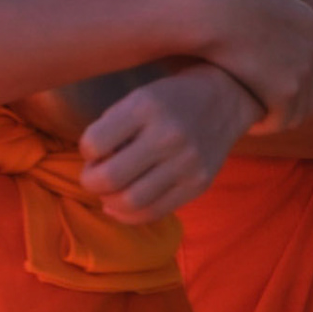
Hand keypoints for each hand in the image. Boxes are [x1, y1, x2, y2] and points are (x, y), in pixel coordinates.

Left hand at [79, 64, 259, 223]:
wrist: (226, 98)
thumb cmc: (170, 98)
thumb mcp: (138, 97)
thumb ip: (111, 128)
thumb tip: (93, 169)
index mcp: (146, 107)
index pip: (93, 144)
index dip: (86, 150)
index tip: (96, 148)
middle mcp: (169, 135)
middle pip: (110, 178)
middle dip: (91, 182)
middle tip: (95, 176)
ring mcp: (187, 163)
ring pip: (130, 202)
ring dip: (109, 200)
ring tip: (110, 191)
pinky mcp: (199, 184)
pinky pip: (154, 213)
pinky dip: (129, 214)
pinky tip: (123, 204)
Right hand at [185, 0, 312, 133]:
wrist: (209, 8)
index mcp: (312, 22)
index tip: (291, 87)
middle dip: (299, 103)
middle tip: (272, 110)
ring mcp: (302, 70)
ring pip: (301, 111)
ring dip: (280, 118)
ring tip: (256, 120)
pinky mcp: (285, 91)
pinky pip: (281, 121)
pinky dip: (265, 126)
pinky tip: (247, 124)